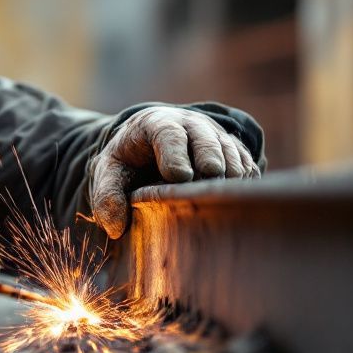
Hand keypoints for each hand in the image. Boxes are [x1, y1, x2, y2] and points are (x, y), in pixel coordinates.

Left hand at [87, 106, 259, 238]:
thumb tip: (116, 227)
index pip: (169, 134)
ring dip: (228, 176)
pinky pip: (247, 165)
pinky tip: (232, 201)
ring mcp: (215, 136)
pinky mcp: (233, 151)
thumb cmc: (129, 160)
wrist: (149, 146)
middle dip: (209, 162)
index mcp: (156, 124)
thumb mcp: (108, 172)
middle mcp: (190, 125)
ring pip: (231, 153)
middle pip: (207, 140)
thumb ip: (105, 196)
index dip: (175, 154)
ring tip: (218, 199)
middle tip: (207, 186)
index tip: (177, 178)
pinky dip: (243, 182)